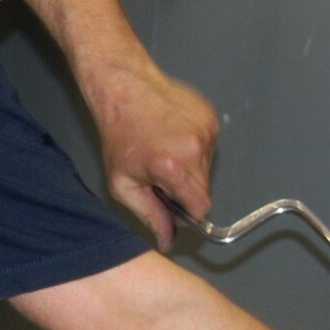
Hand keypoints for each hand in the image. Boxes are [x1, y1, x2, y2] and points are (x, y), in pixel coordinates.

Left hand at [91, 59, 218, 250]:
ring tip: (163, 151)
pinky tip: (172, 137)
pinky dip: (193, 147)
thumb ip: (150, 215)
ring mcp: (206, 129)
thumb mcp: (123, 184)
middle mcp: (195, 147)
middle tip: (159, 175)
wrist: (124, 88)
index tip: (174, 206)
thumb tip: (168, 241)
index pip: (201, 207)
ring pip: (207, 167)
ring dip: (188, 168)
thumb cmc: (119, 133)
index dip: (187, 212)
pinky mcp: (210, 117)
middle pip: (204, 189)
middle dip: (184, 190)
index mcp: (173, 166)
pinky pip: (208, 145)